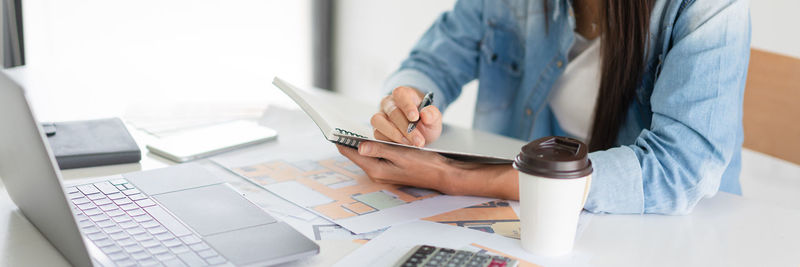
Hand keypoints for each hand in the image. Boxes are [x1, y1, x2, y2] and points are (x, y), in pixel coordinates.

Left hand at [337, 142, 519, 199]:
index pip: (350, 152)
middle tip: (339, 123)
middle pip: (354, 153)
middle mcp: (375, 172)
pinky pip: (373, 154)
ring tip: (351, 127)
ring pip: (363, 153)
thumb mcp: (401, 153)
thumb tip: (359, 146)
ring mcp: (381, 171)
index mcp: (376, 169)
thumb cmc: (424, 163)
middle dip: (348, 139)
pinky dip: (370, 145)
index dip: (340, 139)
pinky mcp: (387, 169)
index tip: (331, 127)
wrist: (441, 174)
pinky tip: (371, 135)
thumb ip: (379, 149)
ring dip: (359, 142)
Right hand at [372, 86, 441, 146]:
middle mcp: (389, 104)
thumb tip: (426, 114)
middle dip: (406, 128)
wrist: (419, 133)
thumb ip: (433, 115)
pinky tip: (402, 147)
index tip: (415, 117)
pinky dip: (389, 141)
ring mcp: (380, 116)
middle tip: (419, 141)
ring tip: (409, 144)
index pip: (400, 94)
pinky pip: (377, 134)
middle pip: (393, 112)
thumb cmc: (424, 122)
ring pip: (379, 121)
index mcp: (403, 95)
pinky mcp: (377, 130)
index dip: (407, 105)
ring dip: (395, 134)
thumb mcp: (434, 118)